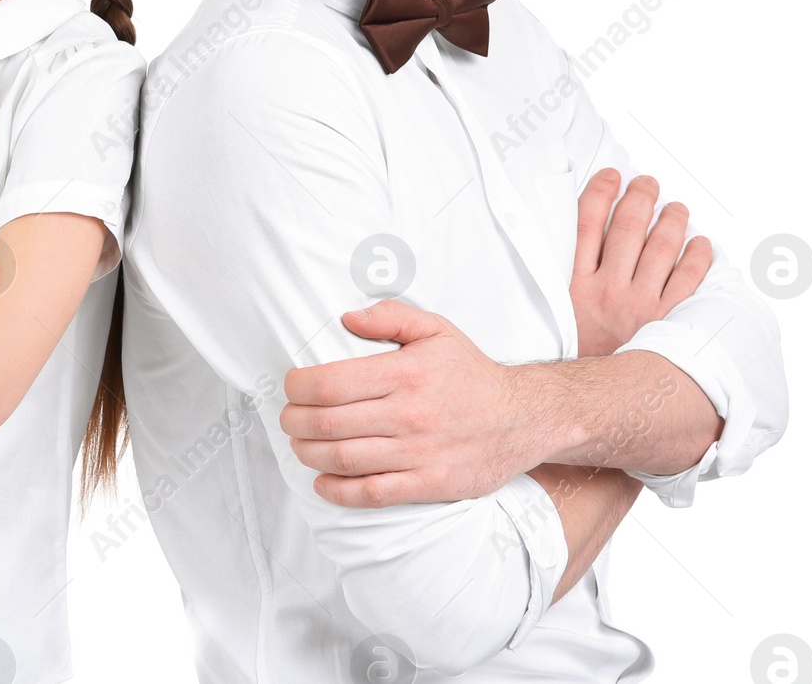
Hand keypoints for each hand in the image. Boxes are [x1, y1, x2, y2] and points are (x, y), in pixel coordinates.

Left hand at [279, 300, 537, 506]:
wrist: (523, 417)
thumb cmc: (471, 373)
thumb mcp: (436, 330)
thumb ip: (390, 317)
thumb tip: (346, 318)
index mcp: (405, 374)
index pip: (330, 384)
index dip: (297, 388)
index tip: (291, 387)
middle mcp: (409, 414)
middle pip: (328, 424)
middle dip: (294, 422)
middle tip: (288, 418)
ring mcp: (418, 453)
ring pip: (343, 460)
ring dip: (308, 454)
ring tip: (300, 445)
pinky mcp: (429, 484)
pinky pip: (371, 494)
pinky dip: (337, 492)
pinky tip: (322, 482)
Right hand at [569, 169, 711, 358]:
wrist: (594, 401)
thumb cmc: (580, 355)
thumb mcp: (560, 316)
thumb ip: (568, 281)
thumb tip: (585, 243)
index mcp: (577, 286)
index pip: (588, 225)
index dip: (601, 193)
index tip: (611, 175)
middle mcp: (608, 291)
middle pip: (627, 229)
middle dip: (640, 198)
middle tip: (648, 184)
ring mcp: (640, 306)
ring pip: (661, 248)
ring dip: (672, 220)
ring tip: (677, 208)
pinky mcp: (667, 323)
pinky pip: (689, 280)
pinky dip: (698, 257)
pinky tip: (701, 244)